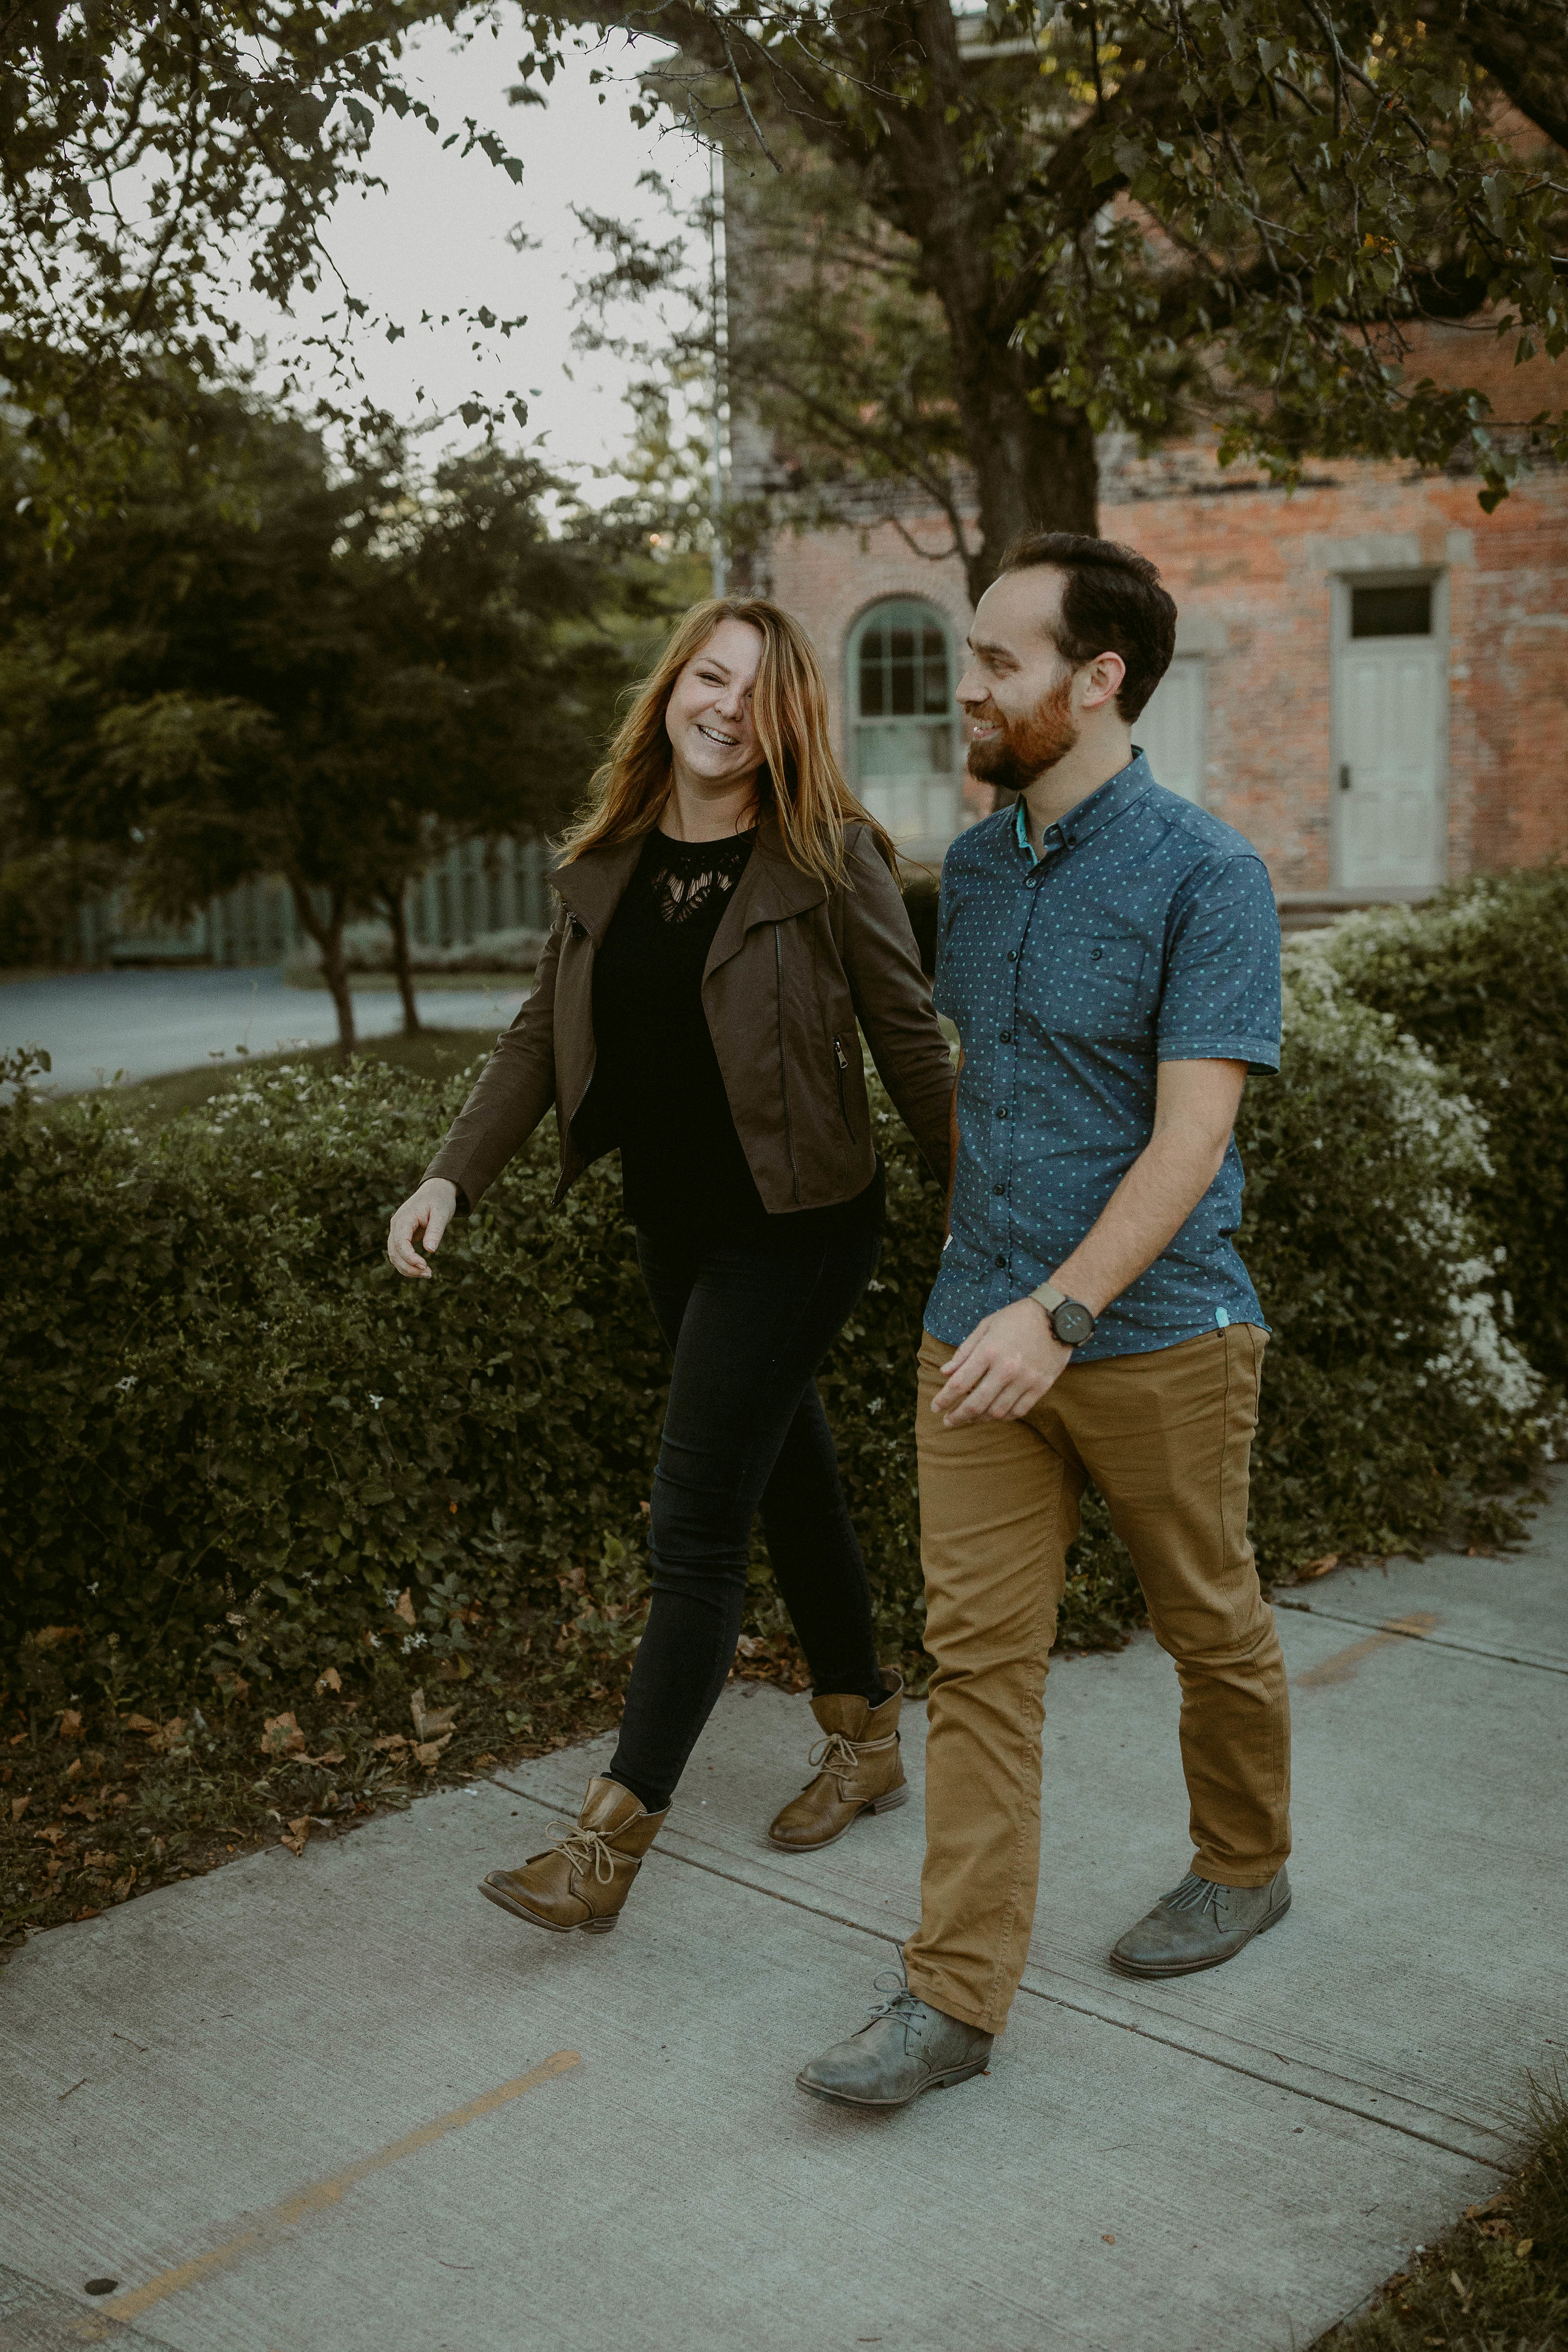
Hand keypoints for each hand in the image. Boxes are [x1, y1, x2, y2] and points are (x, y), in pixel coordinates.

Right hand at [387, 1178, 458, 1278]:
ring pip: (394, 1256)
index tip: (425, 1266)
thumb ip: (435, 1231)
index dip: (410, 1257)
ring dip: (408, 1268)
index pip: (400, 1243)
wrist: (436, 1190)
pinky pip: (400, 1254)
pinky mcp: (402, 1236)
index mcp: (404, 1218)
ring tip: (427, 1274)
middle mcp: (396, 1225)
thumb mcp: (441, 1213)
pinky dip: (408, 1264)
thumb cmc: (440, 1200)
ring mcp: (397, 1231)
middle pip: (394, 1252)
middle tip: (429, 1274)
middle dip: (409, 1267)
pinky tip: (422, 1269)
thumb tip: (430, 1251)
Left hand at [930, 1297, 1073, 1426]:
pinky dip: (1004, 1417)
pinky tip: (995, 1414)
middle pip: (976, 1403)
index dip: (944, 1399)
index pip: (959, 1383)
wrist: (1058, 1316)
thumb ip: (965, 1351)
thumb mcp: (986, 1325)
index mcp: (989, 1351)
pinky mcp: (1041, 1386)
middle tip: (948, 1421)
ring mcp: (1025, 1380)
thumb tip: (945, 1373)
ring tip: (971, 1417)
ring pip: (997, 1412)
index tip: (935, 1407)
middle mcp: (1006, 1368)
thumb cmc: (1018, 1318)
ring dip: (980, 1418)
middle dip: (958, 1416)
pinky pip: (1019, 1411)